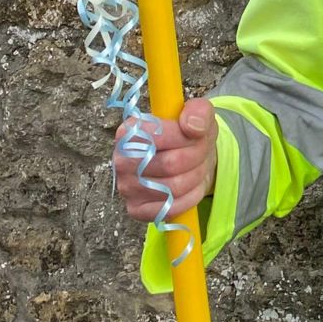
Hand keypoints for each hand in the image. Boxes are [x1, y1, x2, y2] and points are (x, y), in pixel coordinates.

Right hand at [114, 97, 217, 220]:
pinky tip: (190, 187)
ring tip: (197, 168)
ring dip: (195, 178)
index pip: (161, 136)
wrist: (191, 162)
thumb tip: (190, 124)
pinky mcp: (136, 209)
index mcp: (130, 131)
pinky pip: (169, 209)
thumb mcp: (200, 116)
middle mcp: (121, 160)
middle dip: (197, 158)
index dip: (188, 137)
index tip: (197, 135)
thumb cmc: (190, 136)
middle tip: (201, 153)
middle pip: (171, 164)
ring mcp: (126, 187)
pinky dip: (189, 199)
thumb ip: (198, 112)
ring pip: (173, 188)